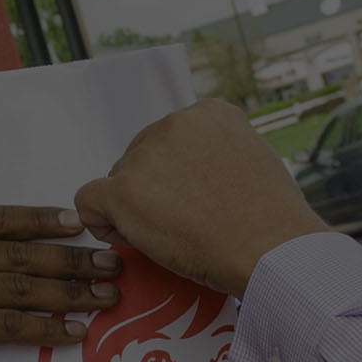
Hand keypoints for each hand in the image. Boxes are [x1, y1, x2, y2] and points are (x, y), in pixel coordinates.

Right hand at [0, 205, 122, 361]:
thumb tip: (19, 254)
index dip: (41, 220)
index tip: (79, 225)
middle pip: (18, 253)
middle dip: (72, 258)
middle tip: (111, 264)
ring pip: (21, 289)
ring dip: (71, 294)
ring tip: (104, 297)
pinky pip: (10, 328)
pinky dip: (48, 329)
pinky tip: (73, 332)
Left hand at [73, 101, 332, 296]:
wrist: (272, 248)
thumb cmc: (273, 221)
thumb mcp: (254, 162)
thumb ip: (217, 157)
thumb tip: (196, 176)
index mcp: (209, 113)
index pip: (171, 141)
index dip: (177, 176)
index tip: (200, 201)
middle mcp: (174, 123)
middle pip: (140, 159)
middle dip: (154, 192)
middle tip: (187, 225)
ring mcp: (146, 155)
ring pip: (118, 182)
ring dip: (135, 211)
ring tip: (174, 237)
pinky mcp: (124, 191)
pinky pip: (89, 201)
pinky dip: (103, 223)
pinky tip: (132, 239)